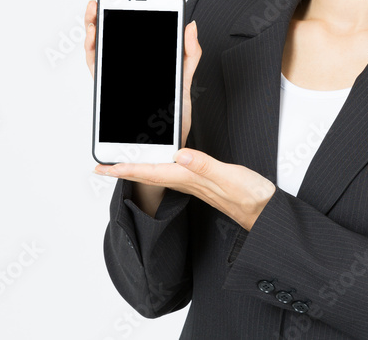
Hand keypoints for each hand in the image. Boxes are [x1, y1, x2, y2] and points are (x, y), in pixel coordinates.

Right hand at [84, 0, 200, 148]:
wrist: (161, 148)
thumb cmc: (174, 116)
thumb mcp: (186, 81)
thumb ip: (190, 53)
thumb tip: (191, 26)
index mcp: (153, 54)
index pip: (148, 21)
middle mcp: (132, 58)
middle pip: (120, 24)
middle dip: (113, 0)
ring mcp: (118, 69)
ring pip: (103, 39)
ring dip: (96, 19)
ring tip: (96, 4)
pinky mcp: (107, 84)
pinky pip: (95, 62)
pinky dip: (91, 46)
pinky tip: (93, 33)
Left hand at [95, 149, 277, 231]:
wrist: (265, 213)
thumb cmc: (251, 198)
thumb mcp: (230, 177)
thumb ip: (206, 166)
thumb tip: (181, 155)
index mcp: (189, 178)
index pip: (150, 172)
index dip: (125, 169)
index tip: (103, 168)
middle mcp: (188, 182)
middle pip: (148, 174)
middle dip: (124, 170)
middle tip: (102, 167)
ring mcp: (194, 183)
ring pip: (158, 174)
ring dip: (138, 169)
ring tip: (122, 163)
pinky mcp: (203, 181)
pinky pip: (172, 173)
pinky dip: (158, 167)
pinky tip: (159, 163)